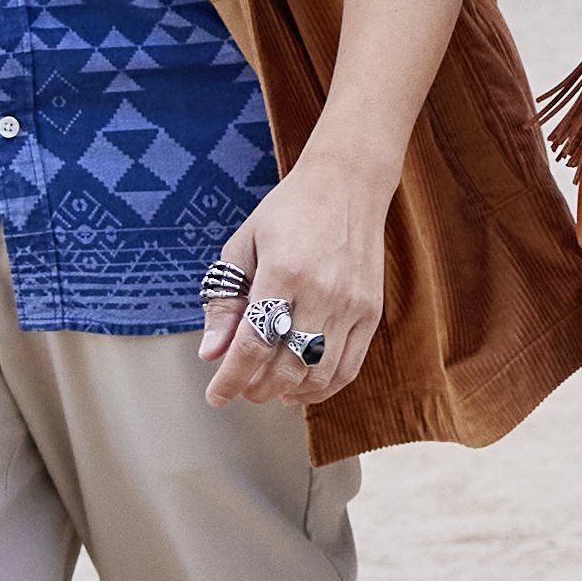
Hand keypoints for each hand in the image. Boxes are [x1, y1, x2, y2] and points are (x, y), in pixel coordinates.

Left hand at [202, 143, 400, 412]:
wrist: (347, 185)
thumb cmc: (289, 212)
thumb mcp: (243, 246)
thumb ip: (225, 302)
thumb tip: (211, 353)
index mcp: (283, 272)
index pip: (253, 345)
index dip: (231, 379)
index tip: (215, 396)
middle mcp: (321, 292)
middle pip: (286, 366)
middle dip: (256, 388)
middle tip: (240, 388)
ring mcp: (351, 305)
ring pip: (318, 374)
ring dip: (288, 393)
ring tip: (269, 390)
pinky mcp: (370, 312)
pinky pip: (348, 367)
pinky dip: (323, 387)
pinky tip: (302, 387)